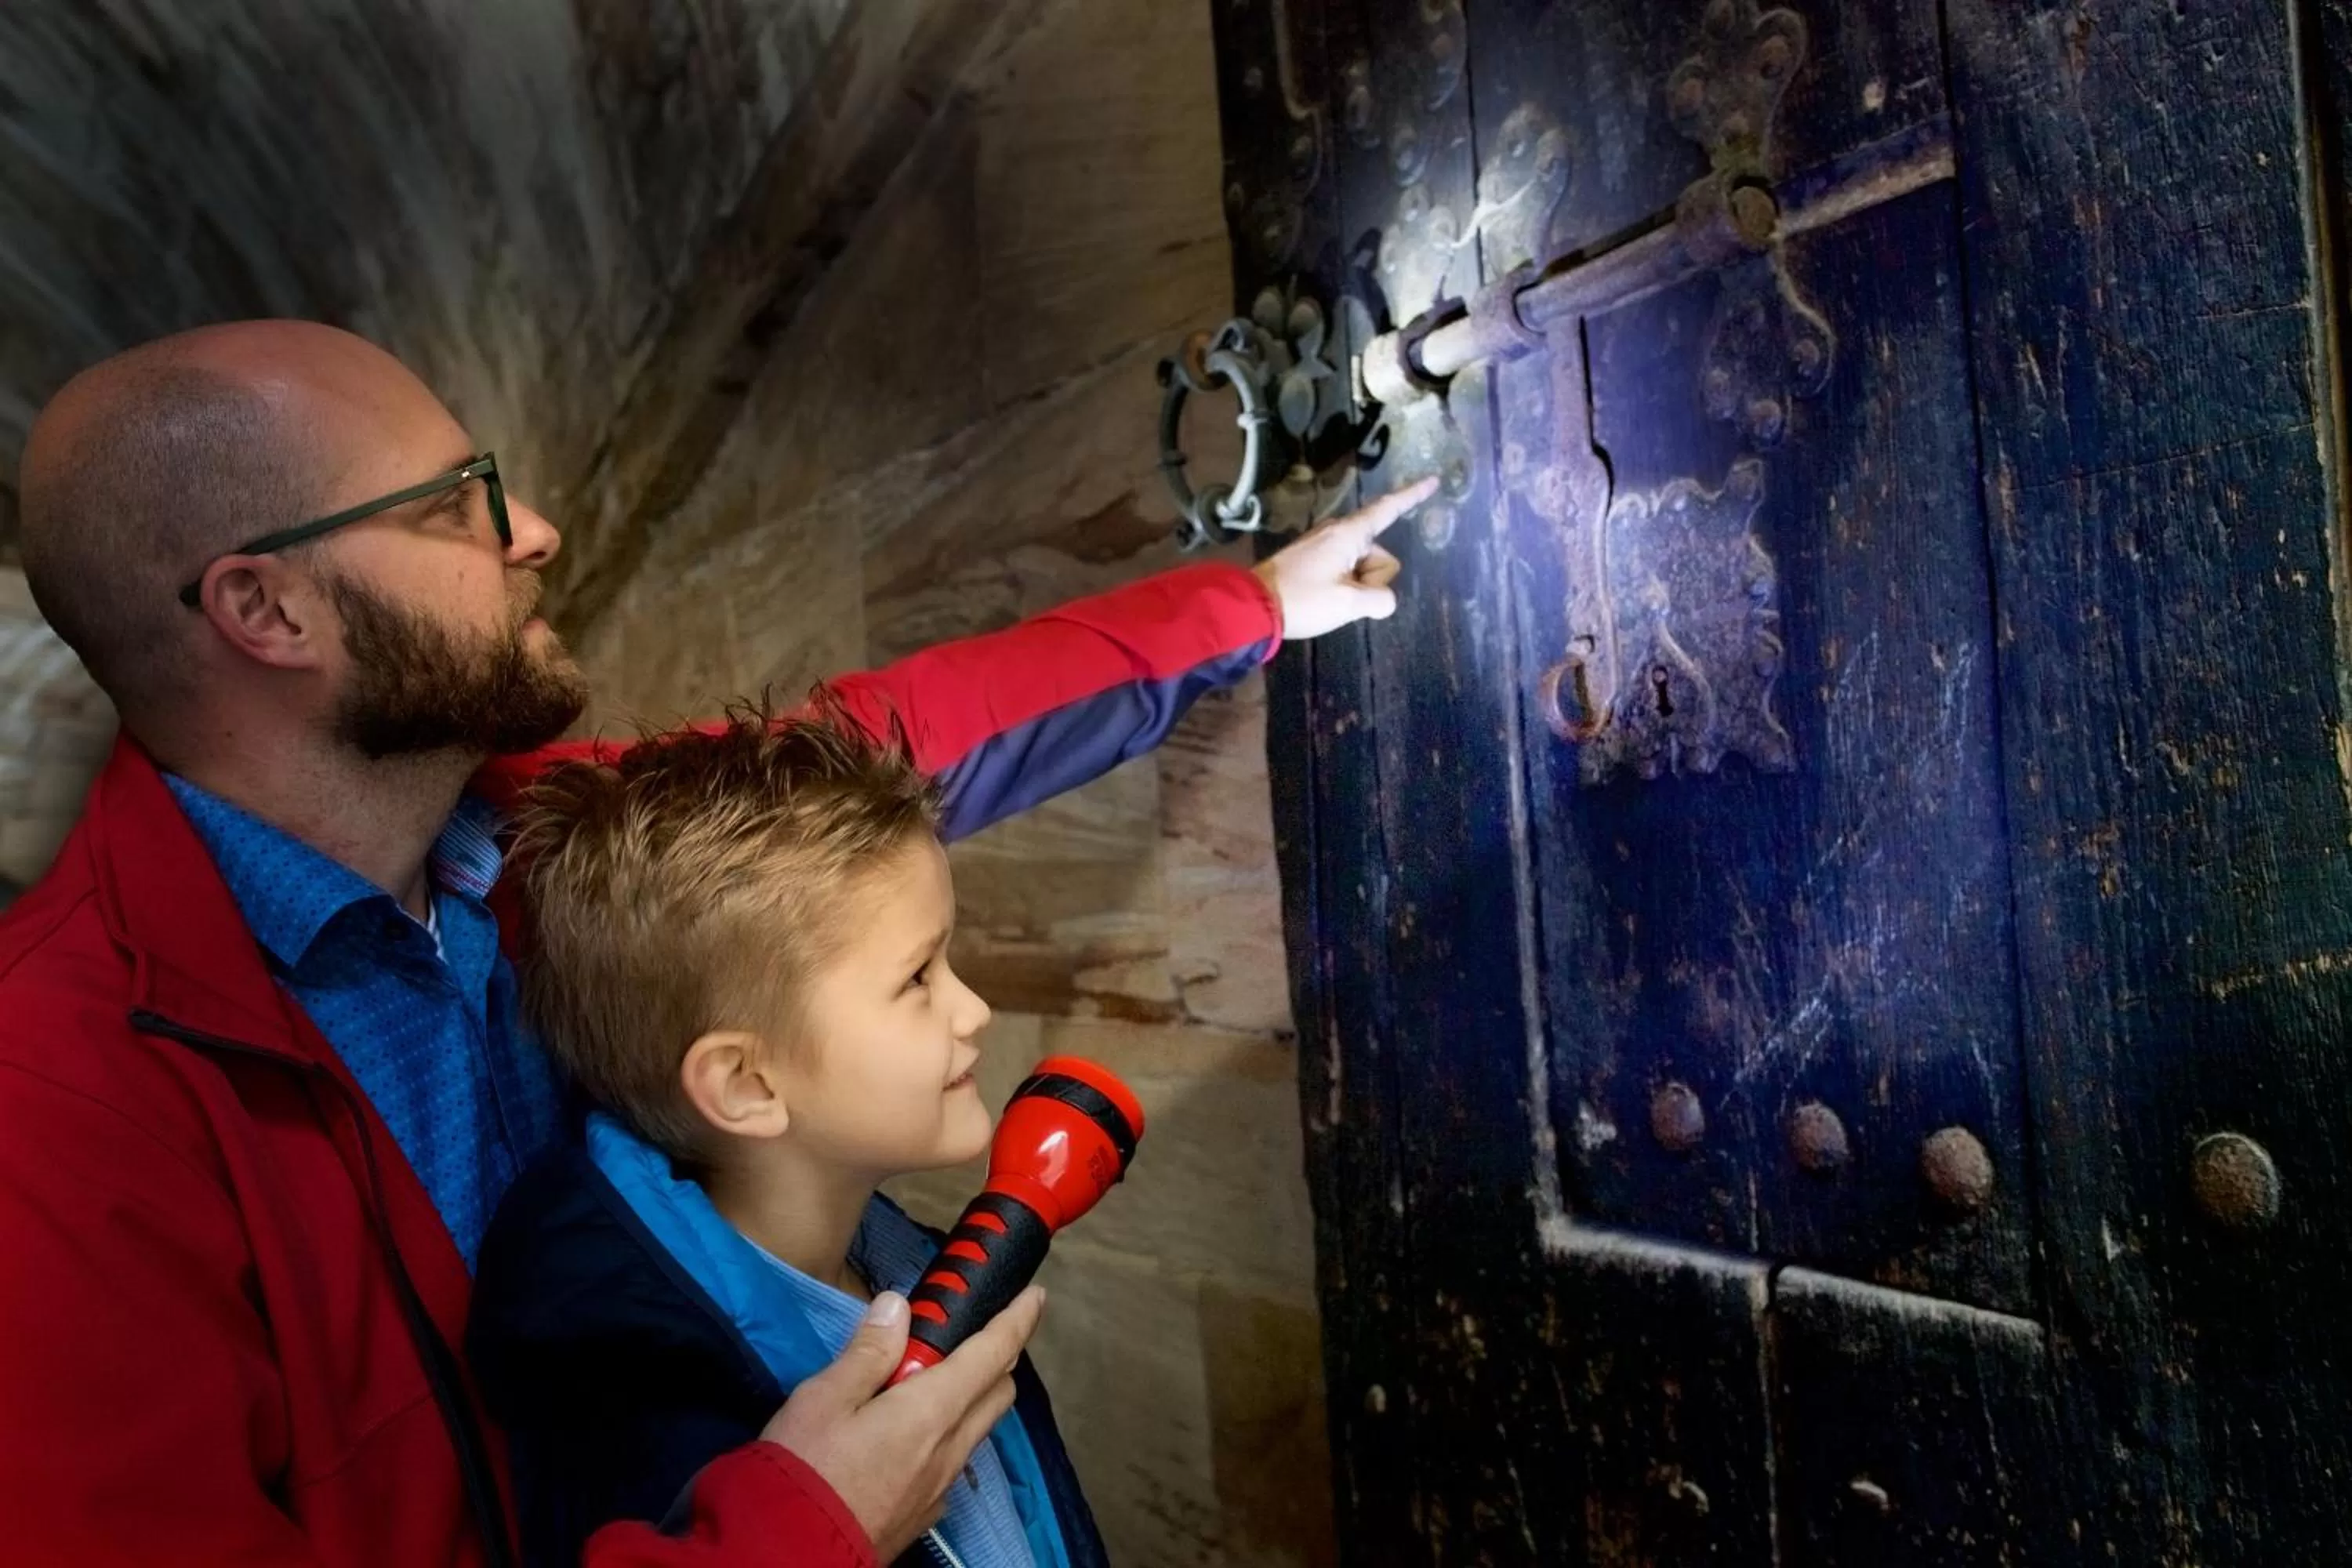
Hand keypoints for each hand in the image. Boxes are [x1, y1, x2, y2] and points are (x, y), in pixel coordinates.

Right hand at [759, 1288, 1044, 1556]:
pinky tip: (909, 1434)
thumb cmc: (803, 1471)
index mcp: (932, 1411)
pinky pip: (952, 1462)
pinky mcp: (924, 1513)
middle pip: (997, 1392)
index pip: (993, 1354)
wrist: (788, 1556)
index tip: (1034, 1296)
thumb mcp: (824, 1397)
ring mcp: (940, 1487)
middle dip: (996, 1357)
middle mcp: (949, 1450)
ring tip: (927, 1380)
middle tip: (967, 1333)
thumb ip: (869, 1351)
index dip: (1018, 1320)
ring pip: (976, 1429)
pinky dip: (946, 1435)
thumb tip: (899, 1307)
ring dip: (970, 1396)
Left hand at [1252, 475, 1438, 640]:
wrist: (1253, 606)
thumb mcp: (1348, 604)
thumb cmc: (1303, 599)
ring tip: (1326, 600)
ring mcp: (1324, 545)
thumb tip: (1382, 600)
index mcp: (1348, 534)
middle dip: (1372, 579)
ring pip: (1363, 567)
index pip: (1388, 509)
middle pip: (1380, 555)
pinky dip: (1344, 587)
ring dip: (1356, 587)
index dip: (1413, 495)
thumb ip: (1380, 599)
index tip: (1433, 480)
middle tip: (1342, 597)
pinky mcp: (1314, 559)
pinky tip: (1322, 599)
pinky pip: (1346, 571)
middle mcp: (1338, 532)